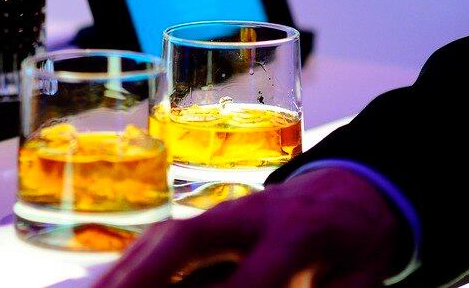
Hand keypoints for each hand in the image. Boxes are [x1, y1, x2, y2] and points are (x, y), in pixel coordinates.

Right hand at [95, 168, 404, 286]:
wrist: (355, 190)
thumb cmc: (357, 243)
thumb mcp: (362, 281)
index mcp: (298, 231)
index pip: (255, 277)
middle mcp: (253, 212)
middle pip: (188, 238)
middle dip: (145, 276)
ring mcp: (229, 208)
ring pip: (166, 233)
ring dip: (124, 272)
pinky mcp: (214, 214)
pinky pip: (164, 236)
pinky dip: (132, 262)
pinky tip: (106, 285)